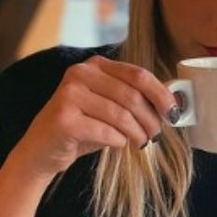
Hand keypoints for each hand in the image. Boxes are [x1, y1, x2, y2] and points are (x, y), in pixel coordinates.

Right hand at [11, 55, 178, 179]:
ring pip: (121, 115)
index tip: (174, 112)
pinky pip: (105, 132)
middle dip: (151, 118)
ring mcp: (69, 94)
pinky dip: (119, 141)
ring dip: (137, 133)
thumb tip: (173, 101)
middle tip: (157, 134)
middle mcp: (80, 73)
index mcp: (95, 65)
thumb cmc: (83, 128)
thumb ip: (134, 98)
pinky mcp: (63, 119)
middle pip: (132, 95)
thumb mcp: (110, 106)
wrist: (42, 151)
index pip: (138, 74)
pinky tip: (119, 144)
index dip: (161, 94)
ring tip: (141, 142)